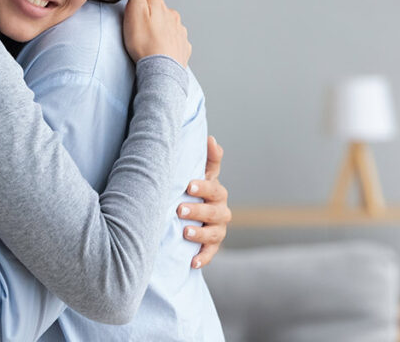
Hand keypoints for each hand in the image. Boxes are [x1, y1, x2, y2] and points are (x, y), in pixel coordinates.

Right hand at [122, 0, 190, 66]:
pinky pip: (174, 39)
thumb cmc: (144, 43)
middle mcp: (172, 15)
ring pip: (167, 24)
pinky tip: (159, 49)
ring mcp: (179, 31)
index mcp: (159, 5)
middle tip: (136, 27)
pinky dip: (167, 41)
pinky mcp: (183, 46)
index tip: (129, 6)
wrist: (161, 69)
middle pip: (157, 9)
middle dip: (148, 14)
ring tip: (147, 40)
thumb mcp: (134, 12)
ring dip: (158, 28)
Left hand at [178, 136, 231, 268]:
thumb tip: (211, 137)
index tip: (189, 185)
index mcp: (214, 190)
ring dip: (201, 233)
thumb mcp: (194, 173)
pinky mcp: (212, 246)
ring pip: (215, 232)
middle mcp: (219, 209)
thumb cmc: (190, 189)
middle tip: (180, 209)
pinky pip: (211, 253)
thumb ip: (206, 159)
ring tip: (185, 232)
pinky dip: (203, 258)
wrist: (187, 215)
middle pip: (214, 210)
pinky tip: (192, 262)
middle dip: (198, 210)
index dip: (204, 185)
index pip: (213, 185)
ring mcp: (217, 228)